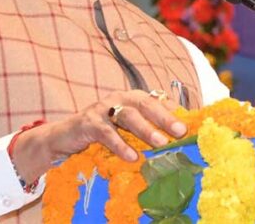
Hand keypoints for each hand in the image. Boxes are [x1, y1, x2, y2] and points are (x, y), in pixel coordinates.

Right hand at [12, 89, 185, 182]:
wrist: (64, 136)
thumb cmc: (102, 132)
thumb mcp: (126, 129)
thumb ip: (146, 128)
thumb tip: (176, 136)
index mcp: (132, 98)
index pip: (157, 100)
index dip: (174, 111)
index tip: (191, 124)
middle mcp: (119, 99)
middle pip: (146, 104)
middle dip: (165, 117)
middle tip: (180, 131)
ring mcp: (103, 108)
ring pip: (128, 116)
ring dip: (146, 130)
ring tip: (161, 143)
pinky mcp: (88, 122)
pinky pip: (107, 133)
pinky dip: (120, 145)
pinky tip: (131, 156)